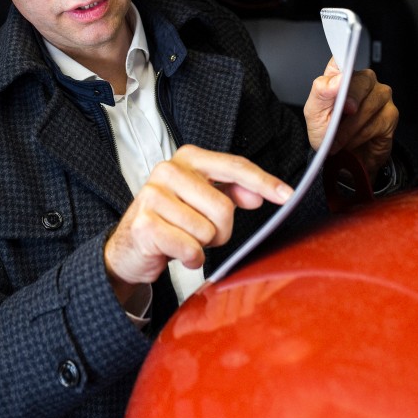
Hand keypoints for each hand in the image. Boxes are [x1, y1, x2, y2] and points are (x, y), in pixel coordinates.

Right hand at [103, 144, 293, 302]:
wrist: (130, 245)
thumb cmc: (171, 219)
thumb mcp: (202, 200)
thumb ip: (231, 192)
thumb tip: (257, 195)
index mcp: (187, 158)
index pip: (234, 166)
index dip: (264, 181)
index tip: (287, 195)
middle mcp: (168, 170)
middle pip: (224, 207)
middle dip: (220, 230)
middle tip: (200, 232)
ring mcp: (153, 195)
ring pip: (207, 231)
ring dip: (202, 245)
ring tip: (183, 238)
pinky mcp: (145, 224)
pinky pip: (190, 249)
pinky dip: (189, 258)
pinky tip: (174, 251)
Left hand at [304, 58, 398, 180]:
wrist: (342, 157)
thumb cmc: (328, 130)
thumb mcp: (314, 113)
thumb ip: (321, 93)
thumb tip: (337, 79)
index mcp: (341, 74)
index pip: (343, 57)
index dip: (342, 66)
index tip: (339, 76)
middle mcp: (364, 80)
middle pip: (361, 81)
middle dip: (346, 105)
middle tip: (334, 124)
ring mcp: (380, 95)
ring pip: (368, 106)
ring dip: (349, 128)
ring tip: (337, 139)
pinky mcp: (390, 114)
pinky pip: (376, 123)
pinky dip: (359, 136)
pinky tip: (351, 141)